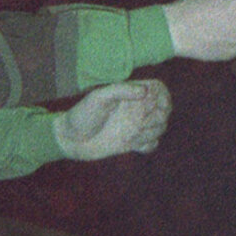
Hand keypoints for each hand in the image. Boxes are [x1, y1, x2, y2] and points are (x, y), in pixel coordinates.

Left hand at [53, 81, 169, 159]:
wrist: (71, 139)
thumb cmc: (82, 115)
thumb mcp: (99, 98)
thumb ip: (121, 91)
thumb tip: (145, 91)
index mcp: (130, 94)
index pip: (158, 89)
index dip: (164, 96)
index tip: (158, 104)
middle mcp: (136, 109)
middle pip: (164, 110)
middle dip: (158, 117)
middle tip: (140, 122)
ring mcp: (135, 126)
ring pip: (160, 127)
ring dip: (153, 131)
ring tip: (133, 134)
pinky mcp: (132, 143)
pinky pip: (152, 144)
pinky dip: (149, 145)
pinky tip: (134, 144)